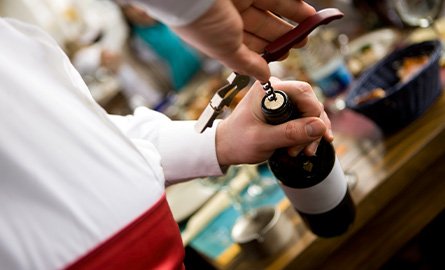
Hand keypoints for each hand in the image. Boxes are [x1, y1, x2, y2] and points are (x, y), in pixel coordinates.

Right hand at [172, 0, 315, 82]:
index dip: (269, 52)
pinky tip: (305, 10)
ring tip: (310, 25)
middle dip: (283, 36)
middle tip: (302, 41)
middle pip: (263, 27)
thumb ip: (246, 64)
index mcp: (221, 36)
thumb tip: (263, 78)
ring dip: (292, 17)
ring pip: (271, 9)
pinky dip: (290, 3)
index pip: (250, 46)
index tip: (285, 55)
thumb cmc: (200, 20)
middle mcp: (230, 17)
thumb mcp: (226, 50)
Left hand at [215, 78, 332, 165]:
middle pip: (310, 103)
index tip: (308, 137)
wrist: (226, 147)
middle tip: (303, 150)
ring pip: (311, 112)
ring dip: (311, 134)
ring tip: (302, 152)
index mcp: (267, 90)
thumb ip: (290, 133)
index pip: (303, 92)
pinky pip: (305, 119)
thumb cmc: (238, 141)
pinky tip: (308, 147)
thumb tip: (319, 126)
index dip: (312, 114)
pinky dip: (308, 134)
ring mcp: (282, 100)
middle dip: (312, 128)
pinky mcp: (285, 110)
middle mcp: (277, 90)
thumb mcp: (262, 140)